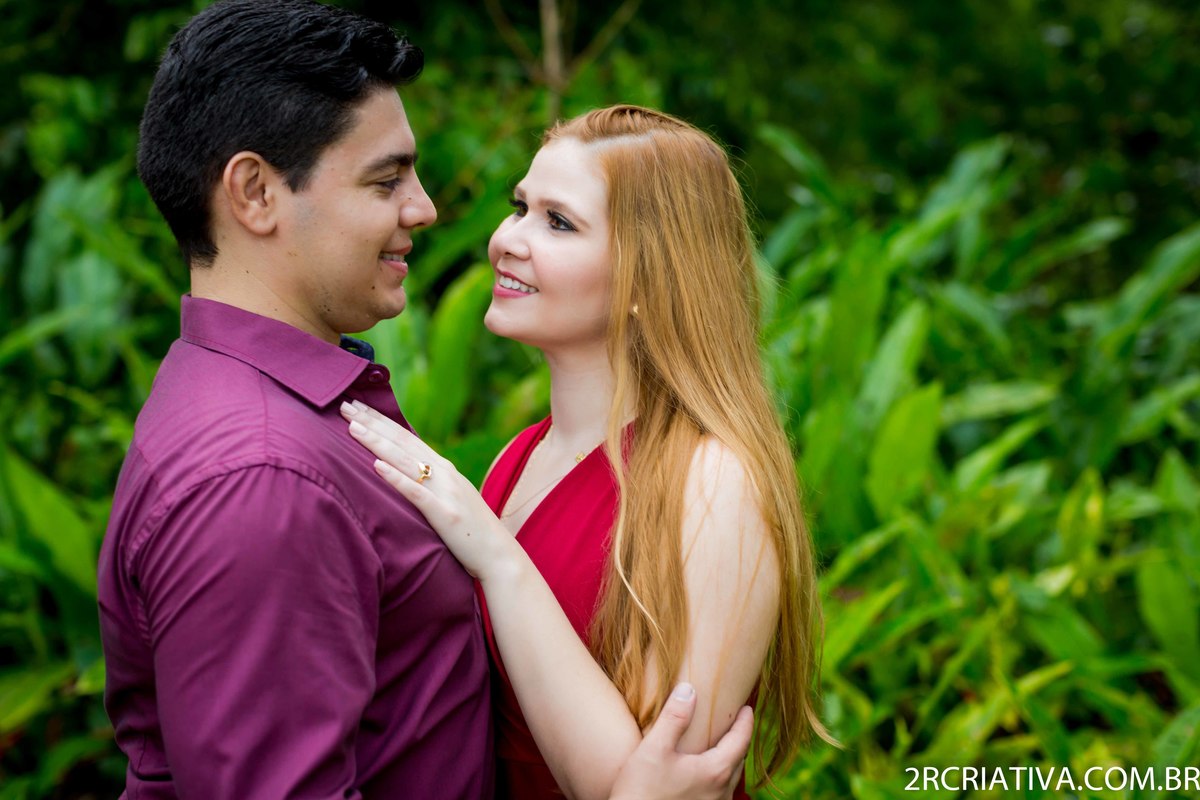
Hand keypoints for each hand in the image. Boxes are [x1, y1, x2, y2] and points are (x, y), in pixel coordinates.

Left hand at [341, 400, 515, 578]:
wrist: (501, 556)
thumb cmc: (472, 532)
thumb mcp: (451, 499)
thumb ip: (431, 484)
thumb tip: (403, 474)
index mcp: (445, 469)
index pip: (406, 437)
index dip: (380, 420)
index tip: (356, 406)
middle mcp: (445, 473)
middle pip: (402, 442)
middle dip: (372, 423)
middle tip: (345, 405)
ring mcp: (446, 492)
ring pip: (405, 461)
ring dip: (378, 443)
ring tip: (353, 428)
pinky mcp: (445, 515)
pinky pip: (416, 493)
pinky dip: (396, 478)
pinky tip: (376, 466)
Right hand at [609, 684, 751, 799]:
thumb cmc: (641, 792)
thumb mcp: (654, 750)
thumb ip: (674, 718)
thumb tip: (689, 690)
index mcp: (716, 771)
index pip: (741, 740)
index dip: (746, 721)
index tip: (747, 707)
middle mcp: (721, 792)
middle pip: (739, 759)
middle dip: (739, 738)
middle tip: (734, 720)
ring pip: (729, 778)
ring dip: (728, 758)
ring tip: (718, 742)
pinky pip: (718, 790)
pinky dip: (718, 774)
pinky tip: (701, 770)